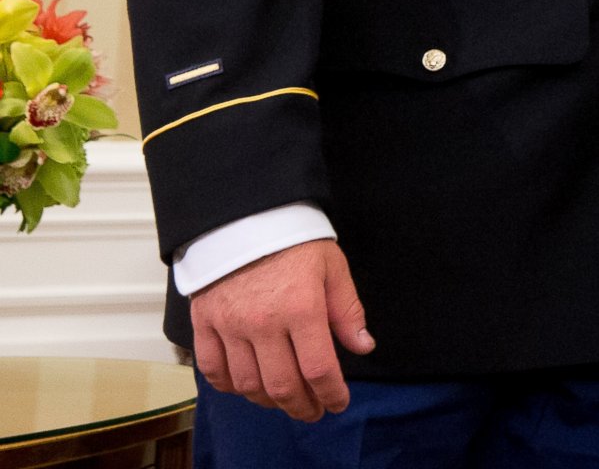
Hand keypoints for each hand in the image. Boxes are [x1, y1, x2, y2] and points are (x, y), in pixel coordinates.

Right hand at [189, 241, 373, 420]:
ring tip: (285, 400)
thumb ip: (347, 310)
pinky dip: (230, 386)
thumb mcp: (333, 268)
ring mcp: (230, 325)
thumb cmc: (294, 241)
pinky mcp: (205, 323)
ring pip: (247, 384)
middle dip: (301, 406)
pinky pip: (212, 369)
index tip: (338, 402)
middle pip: (282, 385)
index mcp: (301, 308)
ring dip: (268, 401)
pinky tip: (247, 387)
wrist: (244, 217)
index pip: (319, 368)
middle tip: (313, 411)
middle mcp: (263, 323)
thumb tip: (363, 346)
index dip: (331, 393)